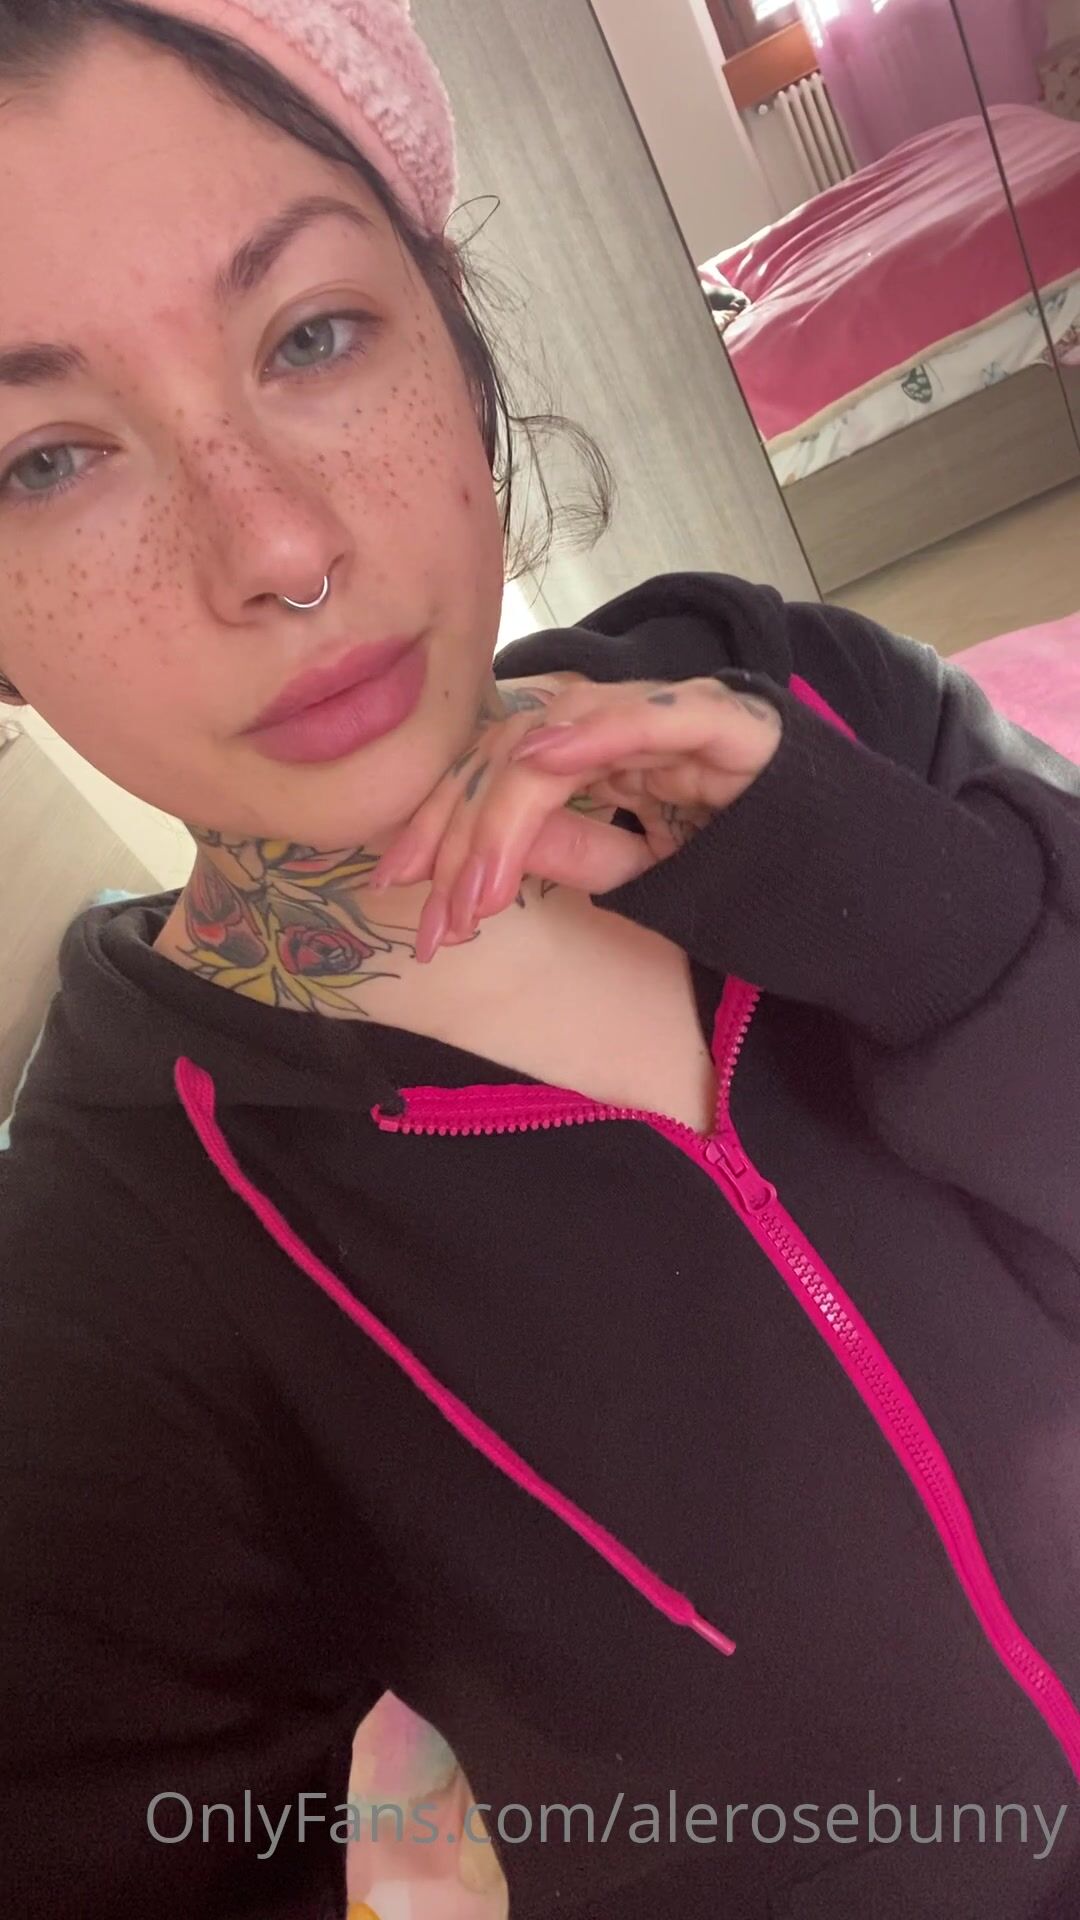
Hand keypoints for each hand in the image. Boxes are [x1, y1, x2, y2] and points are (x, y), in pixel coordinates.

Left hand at [369, 675, 781, 958]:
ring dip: (507, 809)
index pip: (504, 767)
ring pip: (562, 732)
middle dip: (459, 823)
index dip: (446, 817)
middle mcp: (634, 724)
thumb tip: (484, 847)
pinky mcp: (734, 724)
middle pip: (514, 745)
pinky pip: (652, 714)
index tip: (403, 885)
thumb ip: (578, 849)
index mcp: (611, 754)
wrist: (876, 902)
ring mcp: (681, 716)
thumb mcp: (646, 874)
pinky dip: (594, 731)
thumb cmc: (763, 887)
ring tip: (474, 883)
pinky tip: (540, 762)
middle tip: (428, 904)